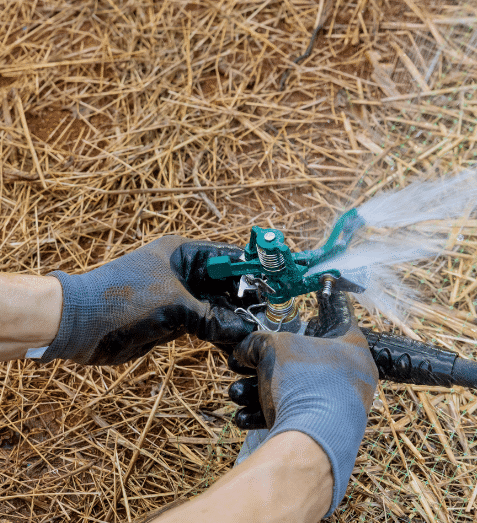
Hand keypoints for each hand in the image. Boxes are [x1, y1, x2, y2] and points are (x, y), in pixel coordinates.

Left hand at [42, 236, 251, 364]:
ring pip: (217, 306)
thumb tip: (243, 331)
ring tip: (256, 330)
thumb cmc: (123, 300)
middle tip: (269, 314)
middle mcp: (183, 272)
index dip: (253, 269)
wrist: (79, 326)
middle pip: (226, 283)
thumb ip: (213, 318)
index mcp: (183, 253)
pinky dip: (219, 333)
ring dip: (234, 319)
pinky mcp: (173, 321)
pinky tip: (235, 343)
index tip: (277, 282)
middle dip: (246, 299)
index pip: (229, 256)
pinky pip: (205, 325)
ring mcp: (178, 298)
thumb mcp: (175, 306)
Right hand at [228, 290, 378, 516]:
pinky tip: (242, 415)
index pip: (338, 314)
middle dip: (269, 361)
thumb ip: (257, 343)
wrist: (311, 442)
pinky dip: (267, 412)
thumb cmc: (304, 383)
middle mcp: (352, 375)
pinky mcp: (325, 430)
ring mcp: (341, 405)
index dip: (322, 302)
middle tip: (246, 360)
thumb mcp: (273, 348)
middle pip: (305, 358)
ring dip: (260, 389)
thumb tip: (245, 351)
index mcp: (351, 346)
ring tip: (236, 392)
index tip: (318, 291)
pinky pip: (293, 414)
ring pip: (295, 389)